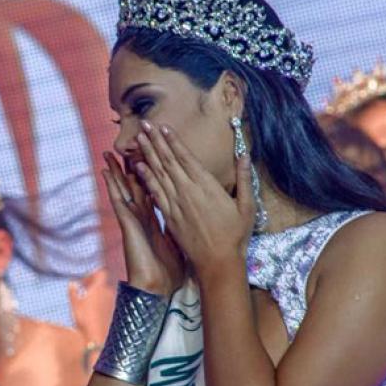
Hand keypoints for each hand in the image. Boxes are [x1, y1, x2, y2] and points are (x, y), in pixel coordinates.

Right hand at [68, 268, 115, 341]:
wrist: (97, 336)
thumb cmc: (85, 319)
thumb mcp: (75, 304)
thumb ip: (73, 292)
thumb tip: (72, 283)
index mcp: (99, 288)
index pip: (101, 273)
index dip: (92, 274)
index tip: (83, 281)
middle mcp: (108, 292)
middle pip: (103, 281)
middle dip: (94, 283)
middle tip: (84, 288)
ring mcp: (112, 301)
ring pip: (106, 290)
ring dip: (98, 291)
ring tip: (87, 298)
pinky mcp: (113, 309)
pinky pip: (108, 299)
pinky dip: (101, 299)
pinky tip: (93, 307)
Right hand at [102, 151, 183, 294]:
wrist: (158, 288)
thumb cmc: (169, 272)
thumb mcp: (179, 244)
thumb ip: (181, 229)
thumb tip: (194, 220)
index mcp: (155, 219)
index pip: (152, 190)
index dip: (151, 172)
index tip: (151, 154)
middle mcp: (141, 215)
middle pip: (135, 185)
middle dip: (132, 165)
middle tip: (129, 146)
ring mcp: (132, 218)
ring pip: (123, 189)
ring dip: (116, 170)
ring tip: (109, 151)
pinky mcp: (126, 223)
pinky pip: (117, 200)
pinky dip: (111, 185)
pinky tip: (105, 171)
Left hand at [133, 121, 254, 281]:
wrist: (217, 262)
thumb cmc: (235, 235)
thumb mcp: (246, 206)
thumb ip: (244, 178)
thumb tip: (245, 154)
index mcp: (206, 186)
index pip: (186, 157)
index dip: (173, 141)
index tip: (163, 127)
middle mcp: (187, 191)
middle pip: (168, 161)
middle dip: (155, 141)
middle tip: (143, 124)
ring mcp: (176, 204)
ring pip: (158, 173)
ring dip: (147, 154)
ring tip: (138, 138)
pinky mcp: (169, 216)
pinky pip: (155, 193)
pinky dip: (146, 178)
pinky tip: (138, 167)